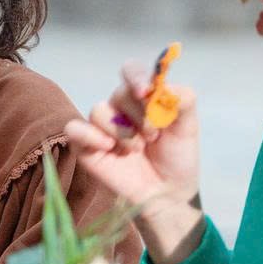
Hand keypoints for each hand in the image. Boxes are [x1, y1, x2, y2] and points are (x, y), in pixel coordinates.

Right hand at [63, 56, 202, 263]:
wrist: (166, 192)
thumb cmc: (177, 157)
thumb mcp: (188, 127)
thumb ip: (183, 101)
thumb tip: (165, 87)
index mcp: (143, 98)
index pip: (131, 71)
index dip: (136, 77)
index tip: (146, 92)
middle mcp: (119, 108)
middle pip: (119, 93)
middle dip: (141, 116)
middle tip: (154, 137)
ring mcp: (100, 127)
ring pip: (98, 110)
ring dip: (122, 131)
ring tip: (136, 150)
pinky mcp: (85, 146)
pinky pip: (74, 128)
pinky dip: (89, 135)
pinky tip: (108, 147)